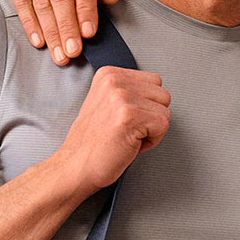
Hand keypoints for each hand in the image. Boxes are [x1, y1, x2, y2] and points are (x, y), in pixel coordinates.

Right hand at [53, 66, 169, 192]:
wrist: (75, 165)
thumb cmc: (93, 142)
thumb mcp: (106, 102)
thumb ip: (128, 92)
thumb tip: (154, 93)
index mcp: (109, 74)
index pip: (154, 82)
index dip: (146, 106)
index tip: (124, 118)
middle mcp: (115, 81)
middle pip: (163, 95)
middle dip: (151, 116)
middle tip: (127, 130)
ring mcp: (122, 97)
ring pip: (165, 111)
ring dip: (152, 130)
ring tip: (128, 136)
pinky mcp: (130, 115)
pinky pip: (163, 126)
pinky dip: (152, 141)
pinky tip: (130, 143)